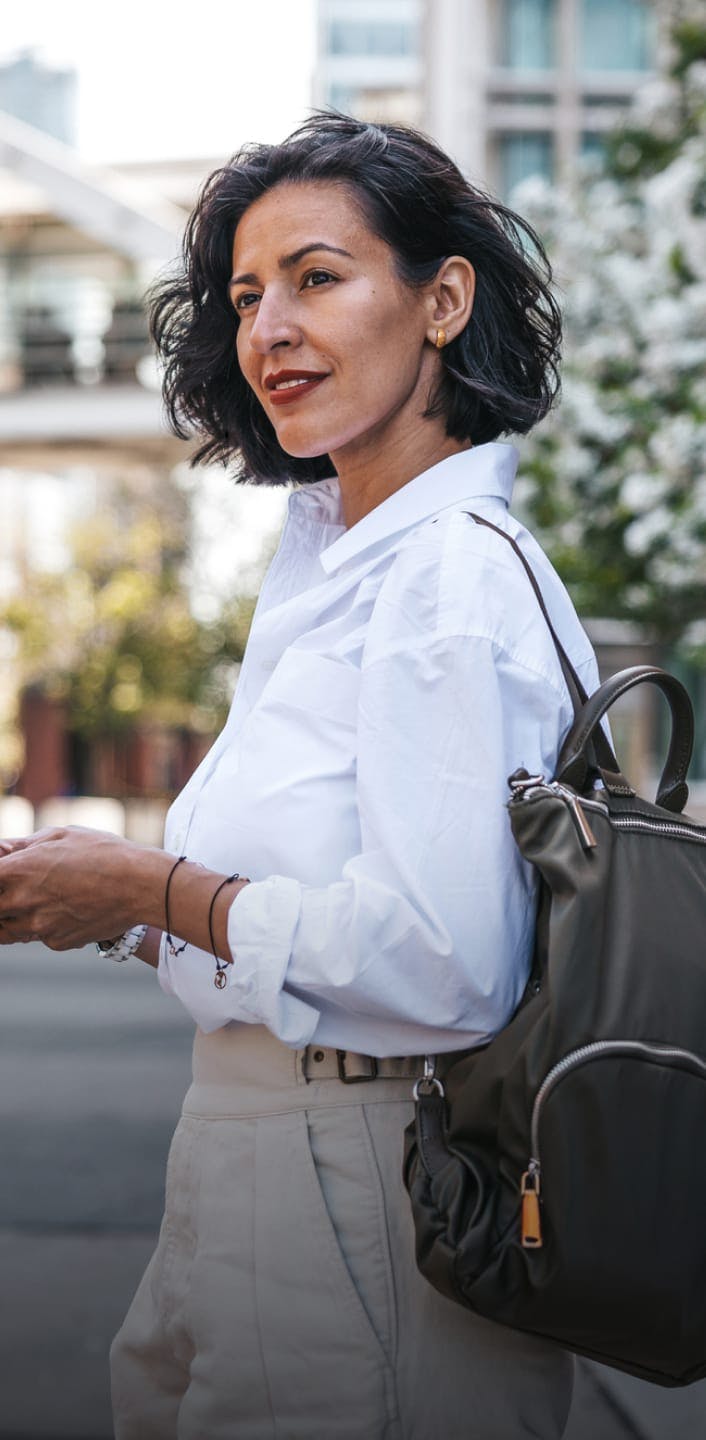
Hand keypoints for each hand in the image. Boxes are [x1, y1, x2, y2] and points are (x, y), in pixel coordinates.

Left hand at [0, 826, 166, 949]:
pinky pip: (39, 936)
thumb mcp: (60, 836)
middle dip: (1, 901)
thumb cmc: (103, 852)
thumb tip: (3, 852)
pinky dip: (45, 925)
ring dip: (13, 917)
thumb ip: (24, 846)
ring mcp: (39, 927)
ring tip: (36, 900)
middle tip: (15, 892)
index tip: (4, 873)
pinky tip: (66, 909)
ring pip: (8, 930)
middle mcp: (22, 901)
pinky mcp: (56, 942)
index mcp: (18, 870)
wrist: (140, 885)